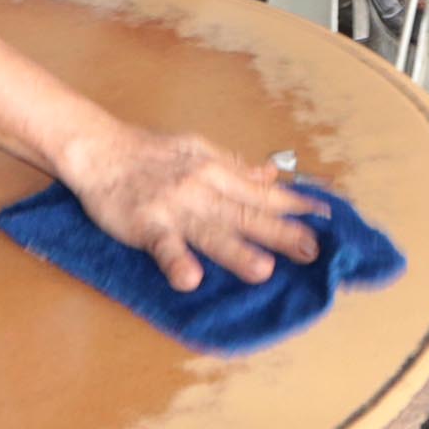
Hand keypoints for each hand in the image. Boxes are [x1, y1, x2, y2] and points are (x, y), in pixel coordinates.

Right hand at [62, 124, 325, 290]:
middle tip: (314, 252)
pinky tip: (190, 280)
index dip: (295, 205)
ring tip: (263, 270)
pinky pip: (163, 246)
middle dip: (280, 232)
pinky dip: (176, 262)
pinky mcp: (146, 224)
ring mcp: (174, 207)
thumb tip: (272, 176)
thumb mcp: (198, 151)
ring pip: (210, 230)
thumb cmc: (150, 153)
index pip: (262, 191)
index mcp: (215, 170)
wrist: (99, 148)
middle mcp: (201, 187)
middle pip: (245, 213)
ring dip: (236, 251)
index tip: (328, 218)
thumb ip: (235, 167)